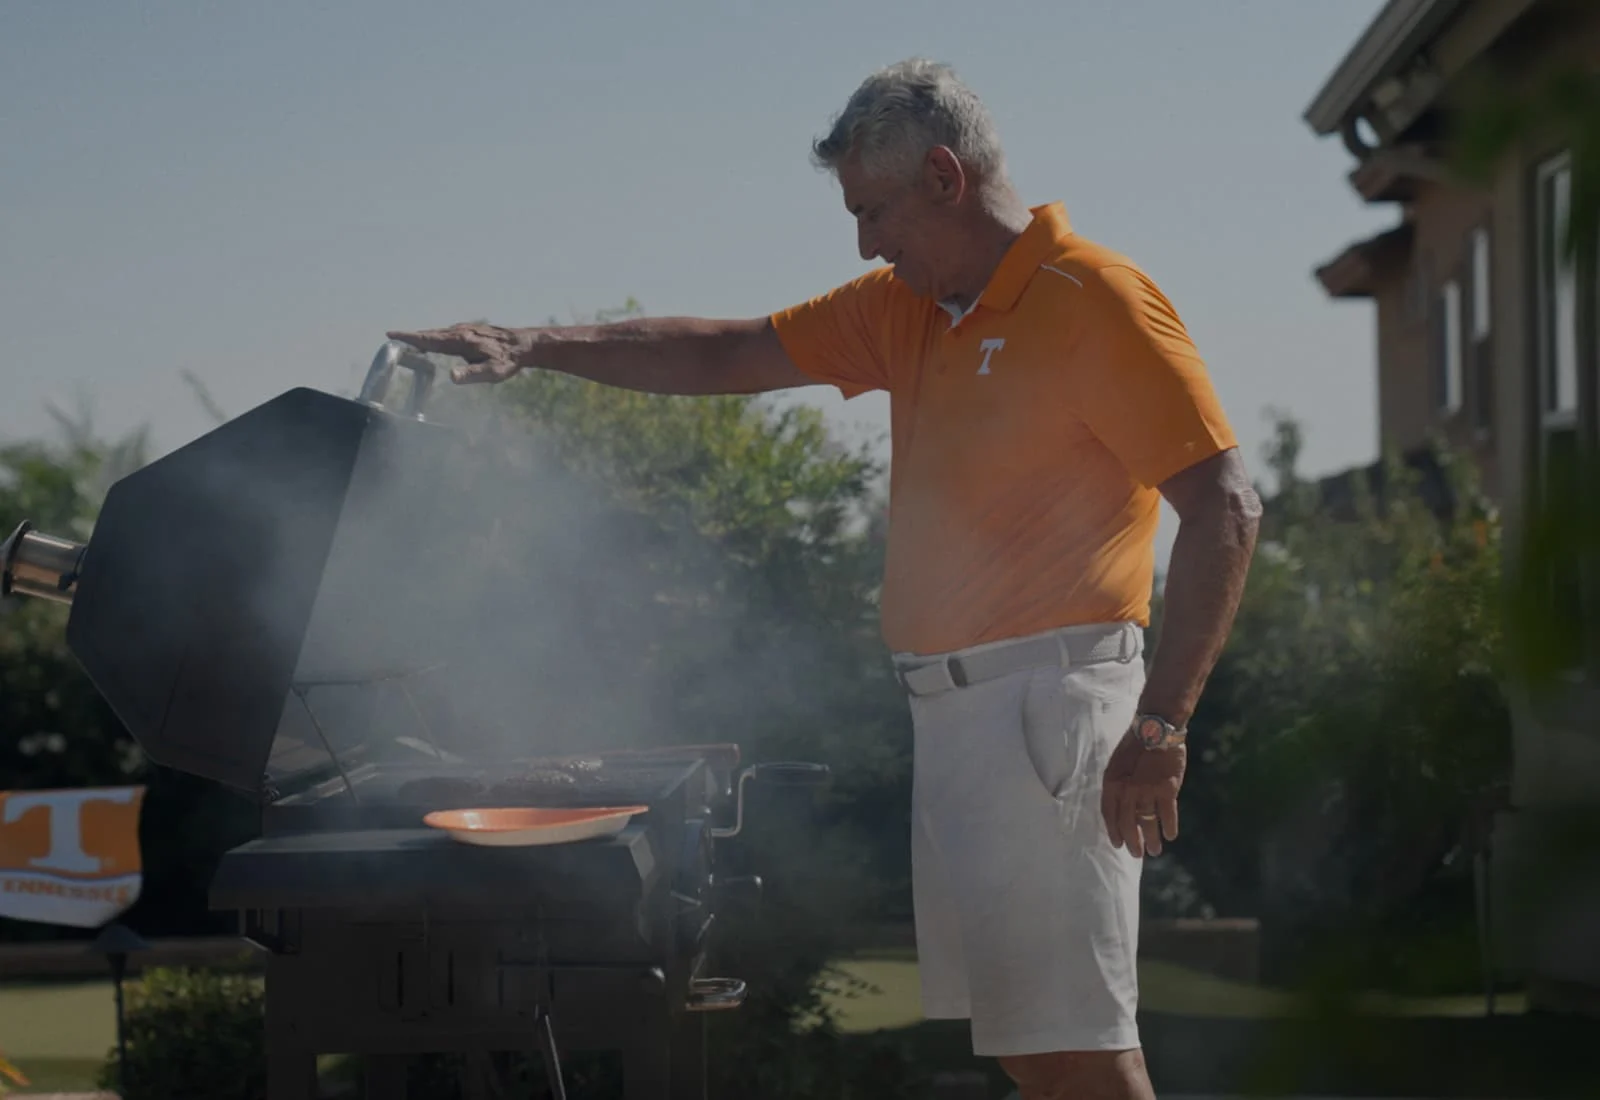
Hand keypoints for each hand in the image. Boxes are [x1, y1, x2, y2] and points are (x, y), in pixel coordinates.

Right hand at [385, 323, 533, 383]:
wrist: (523, 345)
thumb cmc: (508, 360)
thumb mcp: (492, 372)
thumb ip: (471, 374)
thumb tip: (452, 377)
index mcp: (460, 340)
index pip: (429, 339)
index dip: (409, 337)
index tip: (392, 334)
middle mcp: (460, 332)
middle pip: (430, 334)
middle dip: (411, 336)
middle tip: (393, 337)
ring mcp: (465, 330)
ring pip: (439, 333)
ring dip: (423, 336)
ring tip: (409, 341)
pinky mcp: (470, 331)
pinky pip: (447, 334)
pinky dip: (435, 337)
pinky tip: (435, 343)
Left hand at [1101, 726, 1185, 857]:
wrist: (1156, 728)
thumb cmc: (1136, 744)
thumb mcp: (1118, 763)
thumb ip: (1118, 784)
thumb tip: (1122, 805)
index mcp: (1111, 782)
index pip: (1108, 813)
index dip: (1113, 830)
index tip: (1118, 844)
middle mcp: (1126, 790)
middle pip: (1127, 822)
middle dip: (1132, 841)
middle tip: (1137, 854)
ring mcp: (1147, 791)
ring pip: (1147, 822)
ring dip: (1151, 839)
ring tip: (1155, 851)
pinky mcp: (1167, 789)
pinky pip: (1167, 815)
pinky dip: (1169, 827)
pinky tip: (1170, 836)